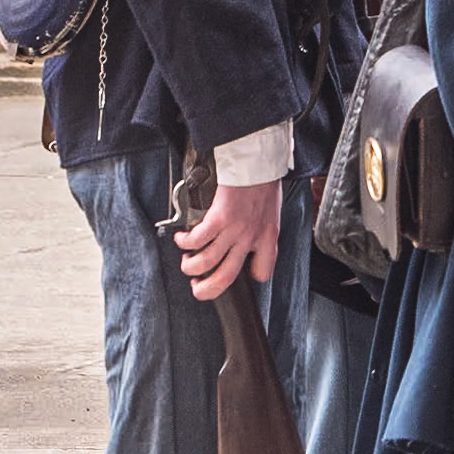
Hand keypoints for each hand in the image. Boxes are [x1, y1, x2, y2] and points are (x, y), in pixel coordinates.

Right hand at [176, 180, 282, 299]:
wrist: (257, 163)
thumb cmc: (264, 183)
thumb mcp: (272, 212)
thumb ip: (261, 230)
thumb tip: (246, 242)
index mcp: (267, 237)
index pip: (264, 271)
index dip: (252, 277)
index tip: (241, 275)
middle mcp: (250, 238)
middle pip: (226, 277)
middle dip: (207, 290)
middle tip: (198, 288)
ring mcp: (234, 230)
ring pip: (205, 262)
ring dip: (190, 267)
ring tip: (187, 262)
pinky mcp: (218, 218)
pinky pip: (196, 239)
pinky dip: (184, 242)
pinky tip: (181, 238)